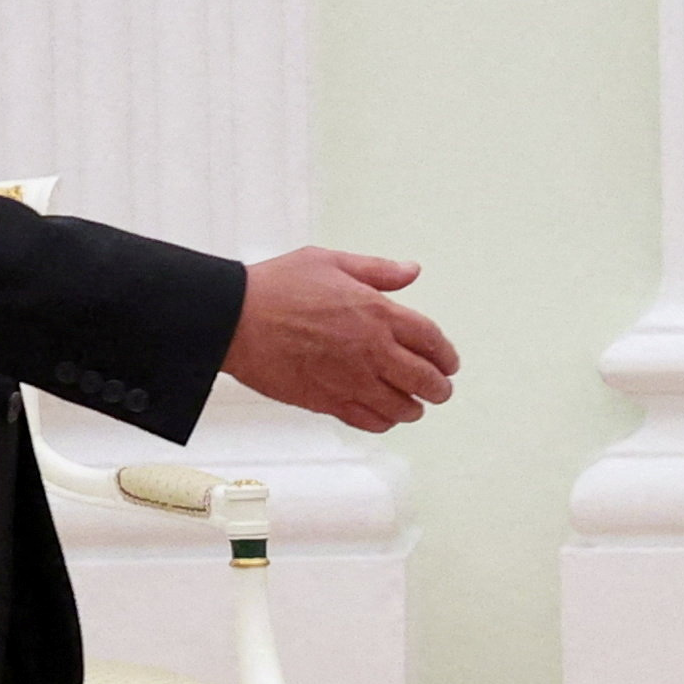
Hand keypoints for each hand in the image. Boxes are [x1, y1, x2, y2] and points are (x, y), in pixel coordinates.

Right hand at [225, 247, 458, 431]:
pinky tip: (383, 415)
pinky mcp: (328, 402)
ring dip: (413, 407)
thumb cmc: (277, 286)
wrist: (235, 319)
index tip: (449, 364)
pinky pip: (370, 421)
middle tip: (440, 390)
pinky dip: (384, 421)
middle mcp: (372, 350)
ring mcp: (351, 380)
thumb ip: (377, 270)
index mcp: (378, 313)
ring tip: (413, 405)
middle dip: (439, 387)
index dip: (447, 356)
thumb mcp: (331, 262)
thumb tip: (412, 271)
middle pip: (426, 379)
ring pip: (402, 407)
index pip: (432, 341)